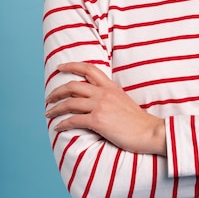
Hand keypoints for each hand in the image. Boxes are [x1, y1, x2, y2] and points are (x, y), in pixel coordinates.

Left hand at [45, 62, 166, 156]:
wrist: (149, 132)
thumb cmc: (138, 121)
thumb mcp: (123, 100)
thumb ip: (109, 96)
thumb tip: (94, 100)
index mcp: (110, 86)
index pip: (88, 68)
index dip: (71, 66)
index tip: (59, 68)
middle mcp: (104, 93)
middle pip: (73, 86)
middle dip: (57, 91)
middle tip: (49, 97)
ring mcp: (100, 106)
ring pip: (69, 103)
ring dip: (55, 108)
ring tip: (49, 113)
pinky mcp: (98, 121)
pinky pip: (73, 120)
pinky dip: (62, 123)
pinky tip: (58, 127)